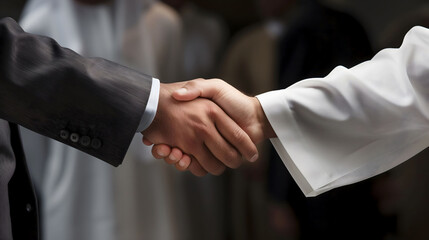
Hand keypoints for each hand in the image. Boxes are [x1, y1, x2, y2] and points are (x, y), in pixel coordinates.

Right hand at [142, 82, 258, 175]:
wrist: (254, 116)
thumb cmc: (234, 100)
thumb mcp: (214, 87)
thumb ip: (197, 88)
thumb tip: (178, 94)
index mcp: (193, 119)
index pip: (168, 130)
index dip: (158, 135)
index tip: (151, 137)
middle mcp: (196, 134)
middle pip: (172, 147)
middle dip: (165, 151)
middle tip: (161, 149)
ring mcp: (203, 146)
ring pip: (181, 158)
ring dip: (174, 159)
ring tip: (172, 154)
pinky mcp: (211, 157)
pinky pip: (195, 166)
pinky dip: (187, 166)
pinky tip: (183, 160)